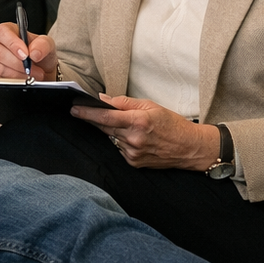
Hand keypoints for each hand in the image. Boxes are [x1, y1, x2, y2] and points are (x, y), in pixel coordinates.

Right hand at [0, 21, 58, 79]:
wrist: (42, 71)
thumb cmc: (40, 55)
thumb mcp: (48, 45)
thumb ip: (43, 44)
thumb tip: (34, 52)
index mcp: (8, 31)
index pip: (2, 32)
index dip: (12, 43)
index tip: (25, 54)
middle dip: (18, 63)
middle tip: (32, 67)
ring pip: (0, 68)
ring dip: (19, 73)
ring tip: (33, 73)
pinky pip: (2, 79)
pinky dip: (16, 81)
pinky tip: (25, 78)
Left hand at [71, 94, 218, 169]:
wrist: (189, 148)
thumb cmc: (172, 124)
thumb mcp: (151, 106)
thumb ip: (124, 103)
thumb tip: (103, 99)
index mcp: (138, 121)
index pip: (106, 116)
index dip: (87, 112)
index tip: (74, 109)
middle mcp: (134, 139)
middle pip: (105, 127)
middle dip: (94, 119)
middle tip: (81, 111)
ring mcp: (133, 153)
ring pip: (112, 138)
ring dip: (112, 131)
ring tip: (127, 126)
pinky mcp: (134, 163)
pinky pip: (119, 149)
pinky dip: (121, 141)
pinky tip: (133, 139)